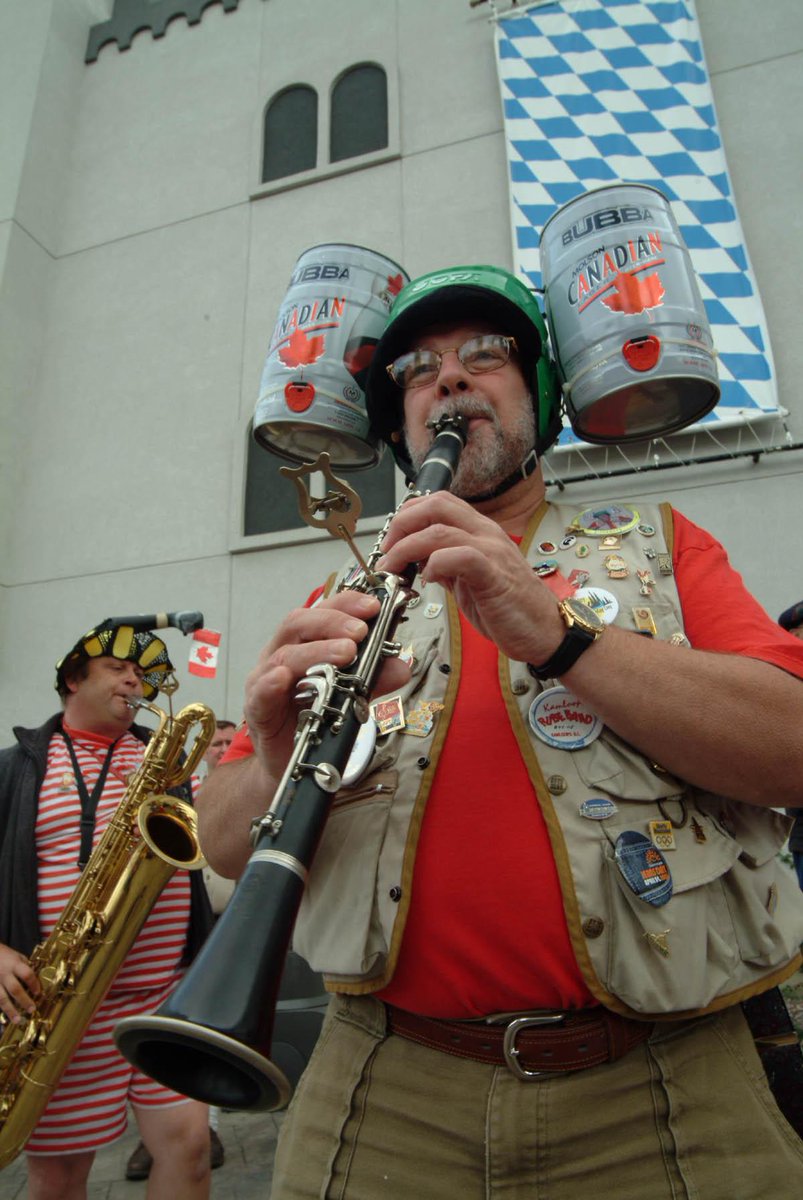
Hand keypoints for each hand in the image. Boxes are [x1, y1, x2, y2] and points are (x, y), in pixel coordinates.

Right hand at [0, 943, 40, 1024]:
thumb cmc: (2, 954)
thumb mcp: (16, 955)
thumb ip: (24, 966)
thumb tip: (35, 978)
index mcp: (14, 964)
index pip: (27, 974)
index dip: (34, 984)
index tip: (38, 993)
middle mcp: (4, 974)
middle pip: (15, 989)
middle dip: (24, 1000)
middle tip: (32, 1010)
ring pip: (1, 998)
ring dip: (10, 1010)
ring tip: (17, 1020)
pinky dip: (0, 1009)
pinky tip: (4, 1018)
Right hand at [244, 590, 409, 783]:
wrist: (293, 764)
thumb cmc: (316, 720)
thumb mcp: (351, 697)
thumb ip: (372, 680)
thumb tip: (401, 667)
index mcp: (304, 644)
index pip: (322, 612)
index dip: (346, 604)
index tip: (373, 606)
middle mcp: (282, 654)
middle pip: (299, 624)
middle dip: (332, 623)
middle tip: (360, 632)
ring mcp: (266, 680)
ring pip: (285, 655)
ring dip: (316, 651)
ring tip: (346, 653)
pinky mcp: (257, 709)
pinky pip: (260, 693)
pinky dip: (271, 683)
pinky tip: (284, 677)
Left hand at [377, 492, 564, 664]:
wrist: (545, 632)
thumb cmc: (510, 609)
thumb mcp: (468, 581)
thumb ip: (446, 565)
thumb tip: (416, 560)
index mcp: (479, 532)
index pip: (437, 502)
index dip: (407, 515)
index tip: (389, 540)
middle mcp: (486, 534)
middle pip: (436, 505)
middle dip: (401, 525)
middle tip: (386, 551)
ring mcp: (492, 551)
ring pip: (440, 530)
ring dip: (406, 548)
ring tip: (394, 569)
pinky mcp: (494, 574)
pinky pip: (460, 556)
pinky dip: (435, 564)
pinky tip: (428, 580)